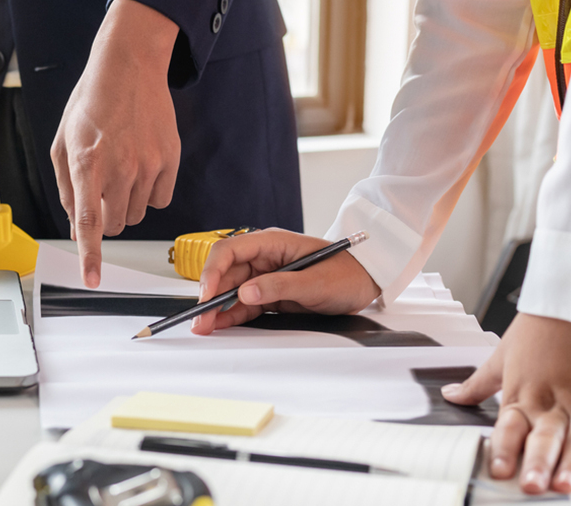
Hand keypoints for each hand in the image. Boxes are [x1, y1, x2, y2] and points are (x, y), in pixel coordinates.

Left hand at [51, 0, 180, 287]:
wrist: (130, 66)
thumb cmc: (92, 100)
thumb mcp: (63, 141)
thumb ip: (68, 187)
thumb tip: (76, 223)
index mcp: (87, 162)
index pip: (89, 221)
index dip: (91, 255)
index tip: (92, 279)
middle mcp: (120, 167)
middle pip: (113, 223)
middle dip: (103, 219)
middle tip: (100, 193)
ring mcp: (148, 164)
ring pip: (136, 214)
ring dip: (125, 204)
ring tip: (120, 171)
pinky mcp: (169, 159)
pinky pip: (160, 199)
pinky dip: (149, 194)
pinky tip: (141, 169)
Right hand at [190, 228, 380, 334]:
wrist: (369, 282)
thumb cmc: (348, 273)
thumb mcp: (316, 282)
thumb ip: (280, 287)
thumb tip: (246, 292)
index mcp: (272, 243)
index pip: (230, 251)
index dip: (213, 272)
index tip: (207, 294)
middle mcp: (265, 257)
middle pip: (226, 273)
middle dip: (210, 296)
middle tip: (200, 320)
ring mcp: (267, 276)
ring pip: (232, 290)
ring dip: (217, 308)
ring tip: (204, 327)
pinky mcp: (271, 293)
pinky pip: (245, 303)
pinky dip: (231, 315)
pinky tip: (219, 325)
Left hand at [442, 313, 570, 493]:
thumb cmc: (537, 329)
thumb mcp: (500, 356)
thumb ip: (476, 384)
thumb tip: (449, 396)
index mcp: (522, 392)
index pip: (509, 427)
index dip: (503, 449)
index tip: (498, 471)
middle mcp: (552, 400)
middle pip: (544, 437)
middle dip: (538, 463)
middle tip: (533, 487)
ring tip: (567, 485)